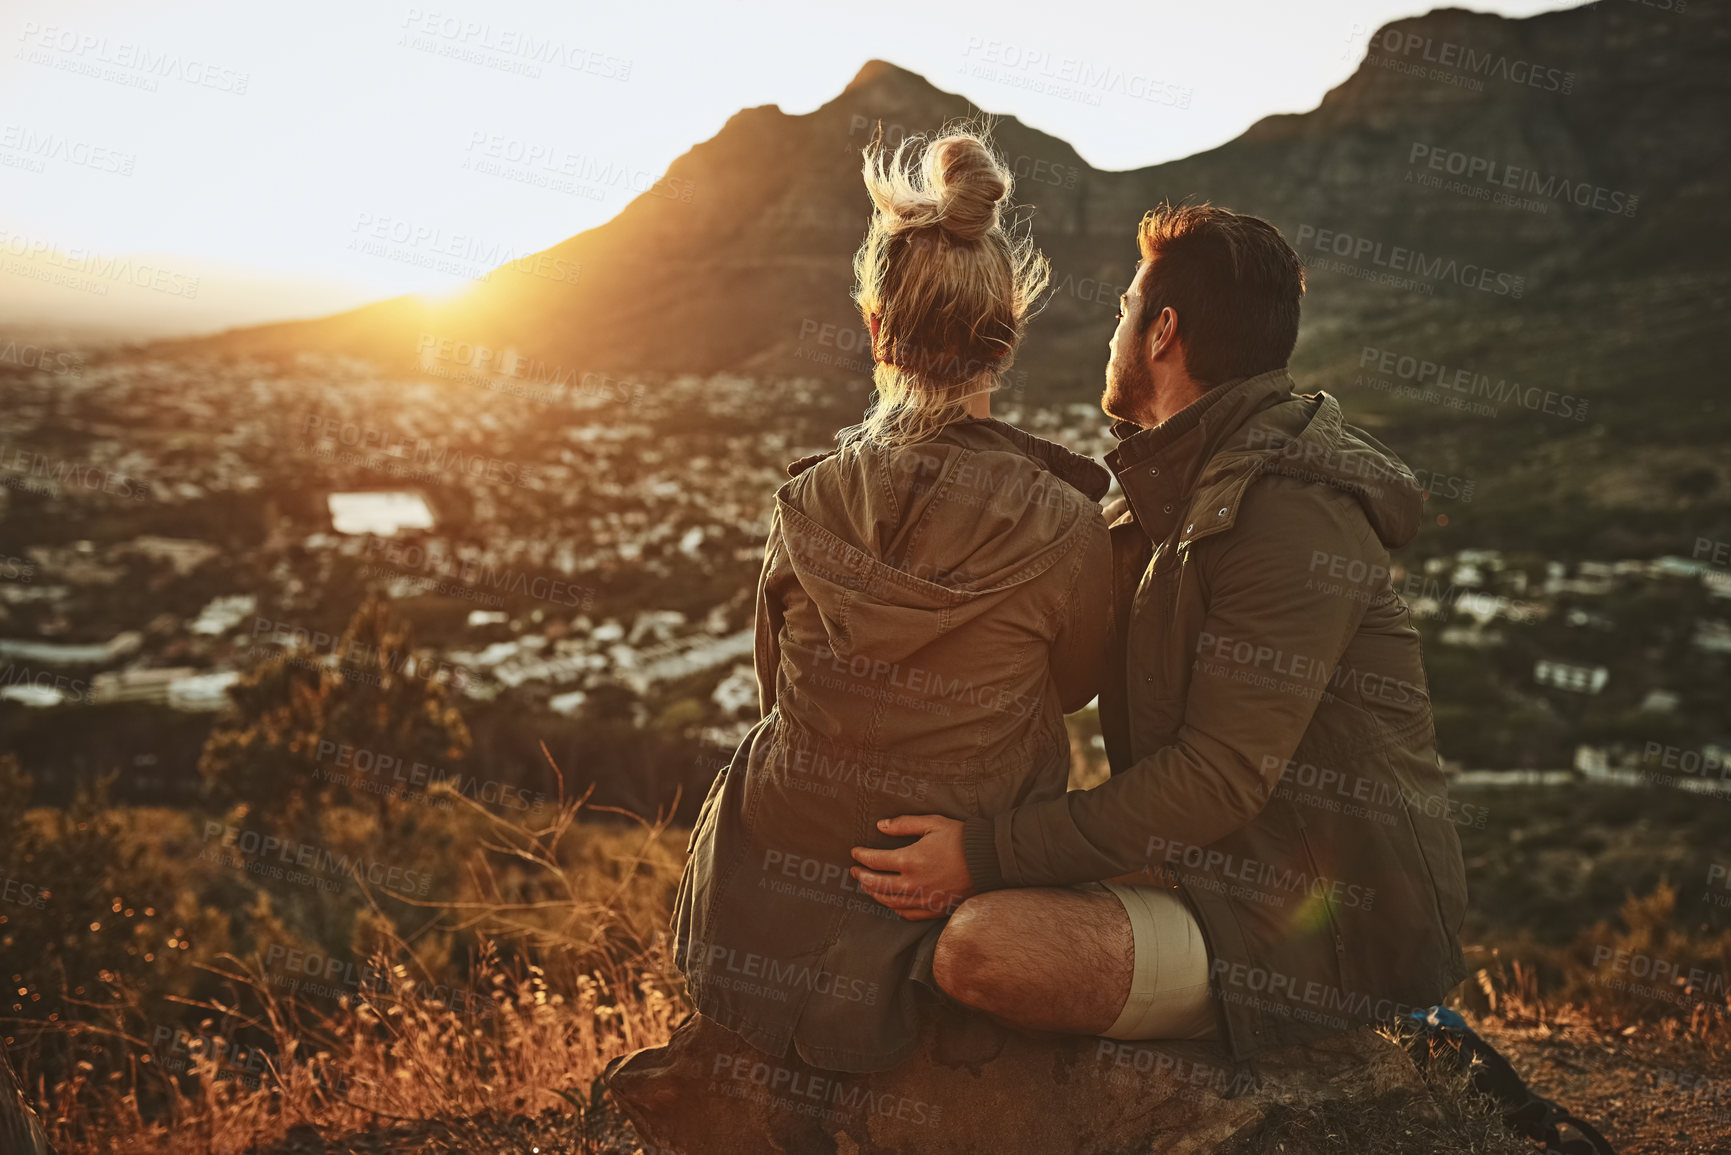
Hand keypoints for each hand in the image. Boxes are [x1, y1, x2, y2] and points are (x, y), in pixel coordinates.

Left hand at [850, 814, 974, 920]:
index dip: (861, 856)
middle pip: (877, 884)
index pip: (875, 861)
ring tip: (866, 886)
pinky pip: (907, 914)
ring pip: (889, 901)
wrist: (989, 860)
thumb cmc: (961, 838)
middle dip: (862, 876)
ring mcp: (923, 899)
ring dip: (874, 893)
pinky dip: (894, 908)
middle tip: (854, 871)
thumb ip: (904, 824)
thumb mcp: (932, 823)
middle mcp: (913, 883)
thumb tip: (881, 826)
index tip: (854, 852)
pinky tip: (890, 902)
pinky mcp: (934, 909)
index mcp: (910, 860)